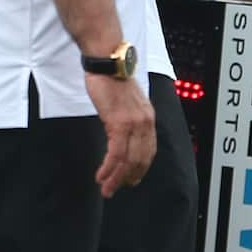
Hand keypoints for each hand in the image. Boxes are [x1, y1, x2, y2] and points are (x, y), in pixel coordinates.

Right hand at [84, 72, 155, 198]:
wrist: (108, 62)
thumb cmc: (112, 79)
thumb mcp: (127, 101)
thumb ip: (129, 117)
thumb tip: (122, 132)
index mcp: (148, 117)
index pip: (149, 150)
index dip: (141, 168)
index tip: (132, 179)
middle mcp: (145, 122)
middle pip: (140, 159)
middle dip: (128, 178)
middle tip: (117, 189)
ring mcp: (134, 124)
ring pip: (128, 160)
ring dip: (116, 178)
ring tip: (107, 189)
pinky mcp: (119, 123)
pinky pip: (116, 153)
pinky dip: (109, 168)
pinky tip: (102, 176)